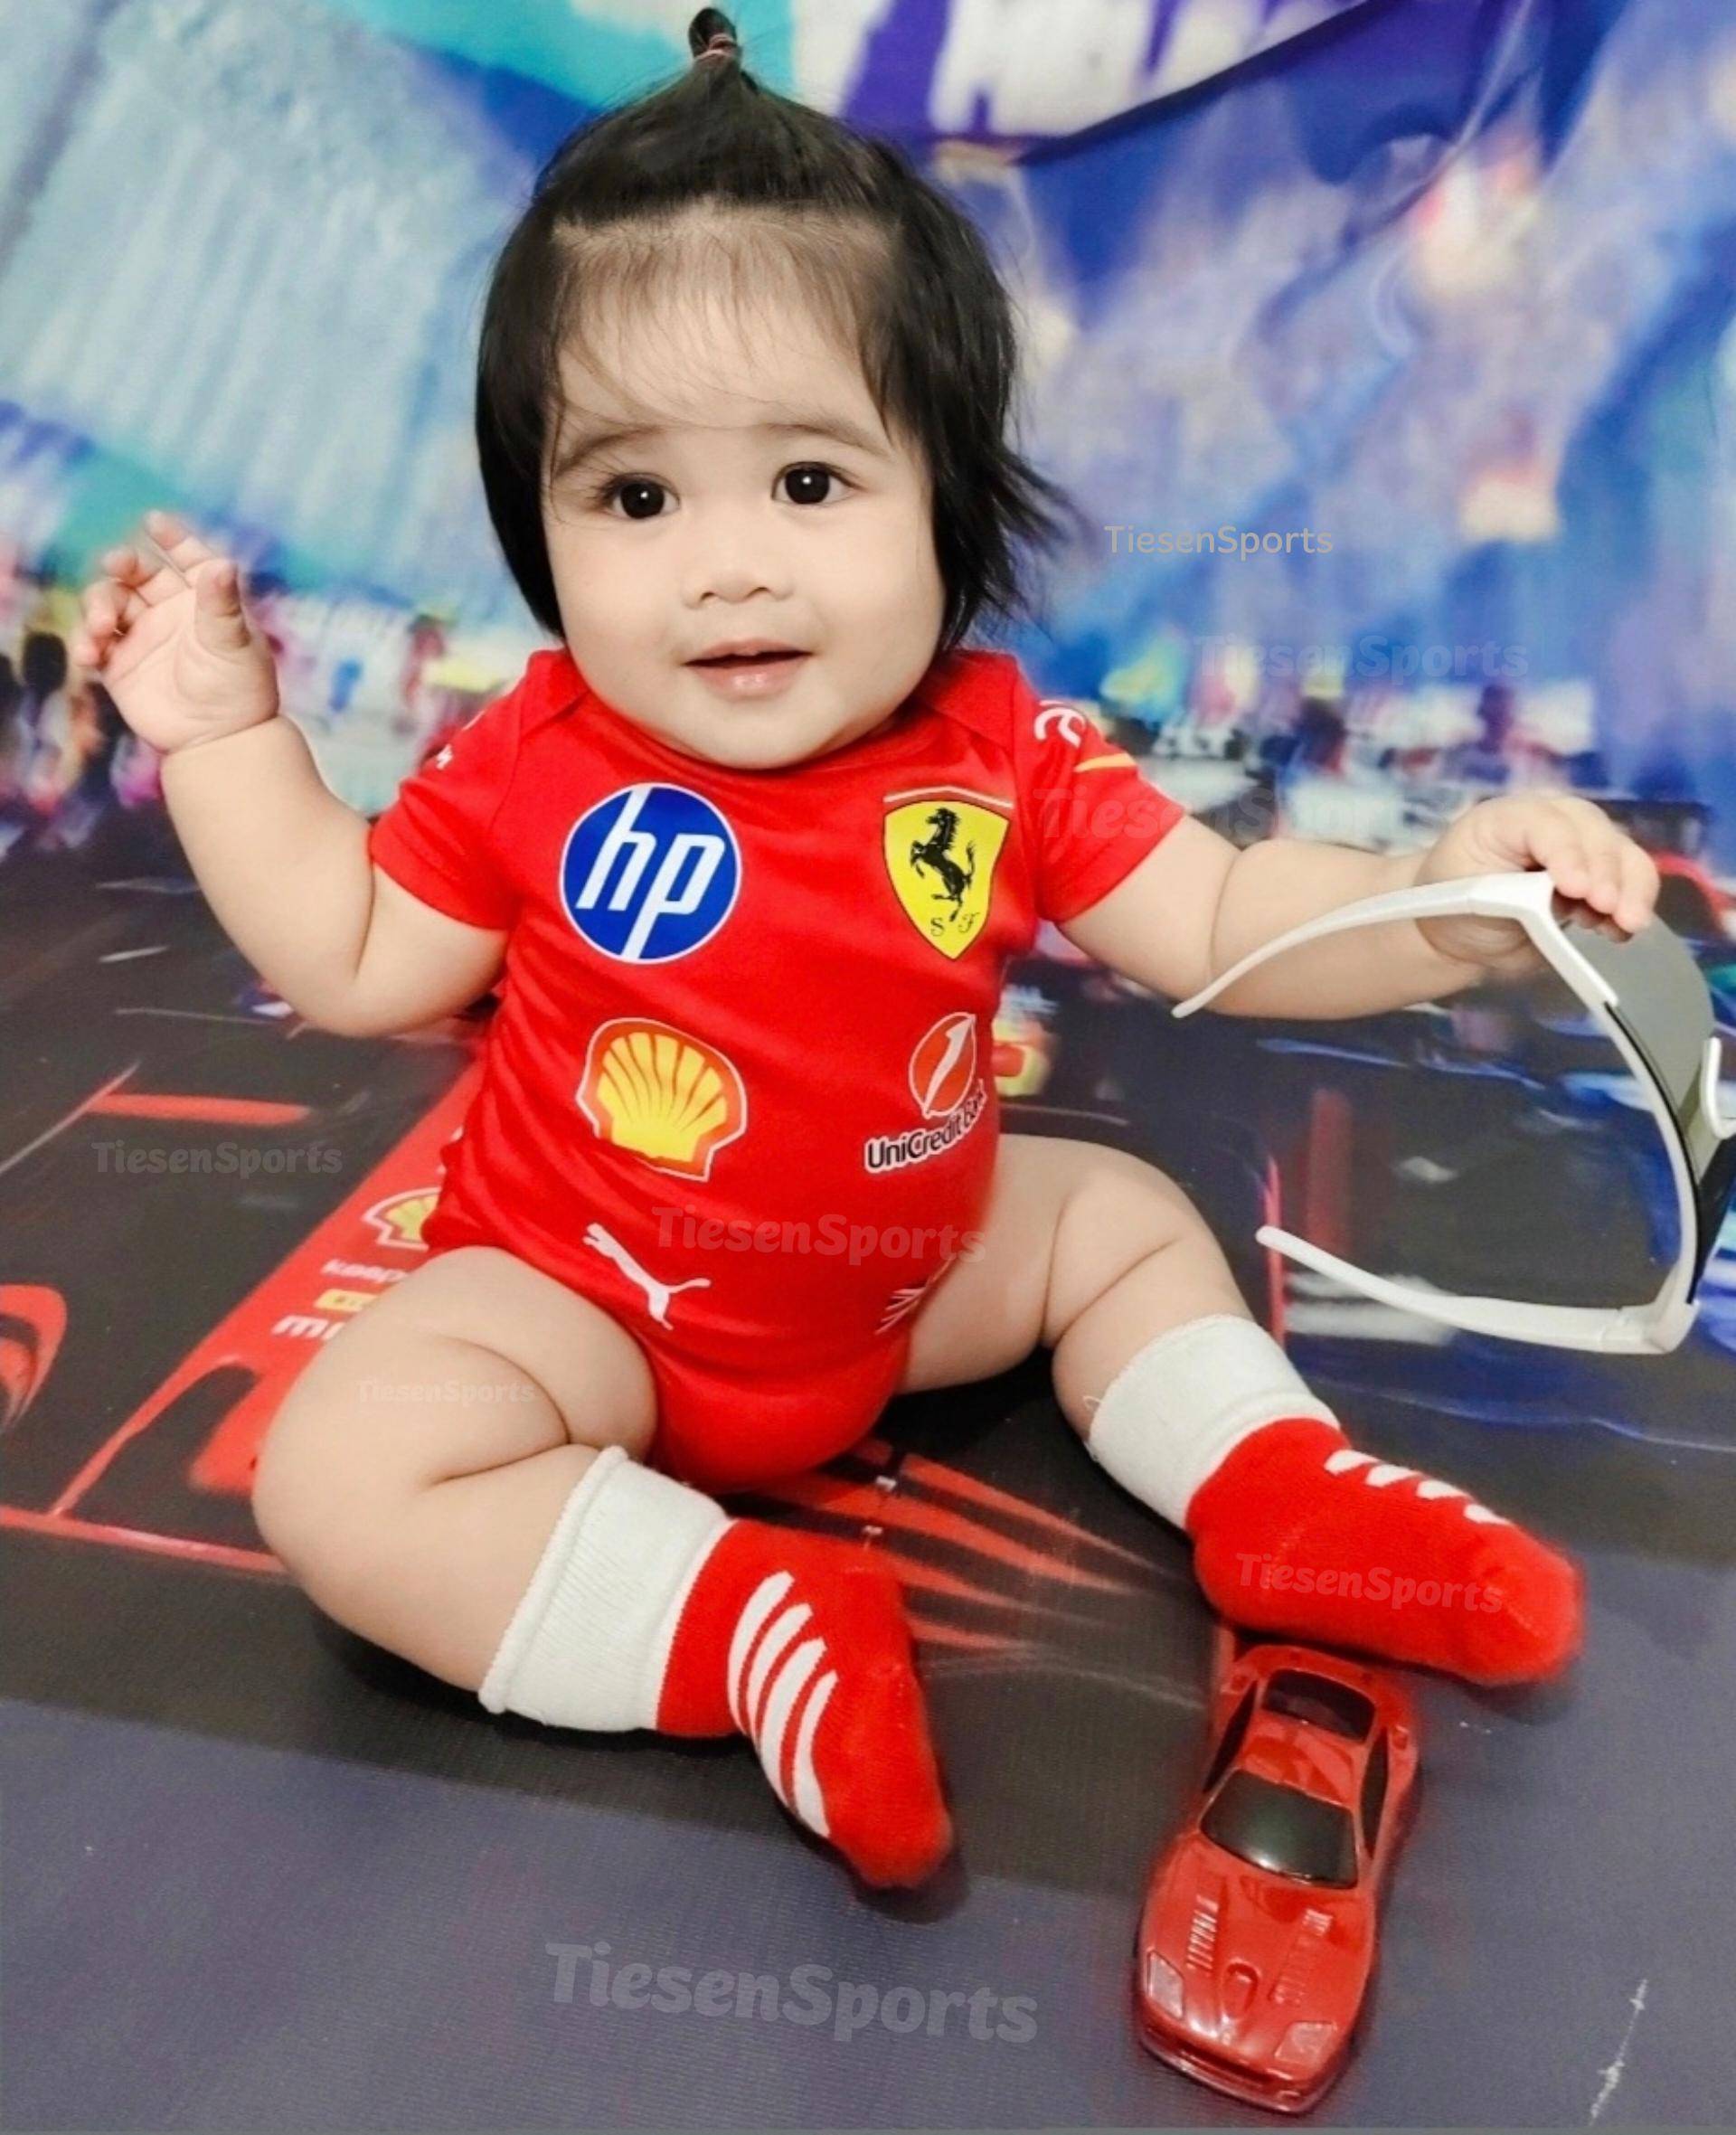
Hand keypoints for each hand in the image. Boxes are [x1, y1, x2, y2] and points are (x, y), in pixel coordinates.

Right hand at [72, 511, 279, 755]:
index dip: (173, 539)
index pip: (188, 559)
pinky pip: (95, 641)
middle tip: (115, 564)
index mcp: (204, 600)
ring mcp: (143, 635)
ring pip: (110, 602)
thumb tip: (223, 563)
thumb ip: (223, 603)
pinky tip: (90, 653)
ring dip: (98, 606)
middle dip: (123, 564)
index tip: (154, 522)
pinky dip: (86, 641)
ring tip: (102, 628)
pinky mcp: (120, 664)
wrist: (219, 740)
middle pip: (138, 573)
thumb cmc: (238, 690)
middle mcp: (171, 612)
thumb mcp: (233, 643)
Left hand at [1411, 793, 1661, 974]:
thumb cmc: (1454, 903)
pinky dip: (1636, 903)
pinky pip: (1632, 881)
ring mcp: (1583, 845)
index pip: (1545, 823)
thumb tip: (1556, 904)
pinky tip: (1624, 929)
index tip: (1576, 888)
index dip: (1565, 851)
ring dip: (1631, 887)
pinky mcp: (1603, 876)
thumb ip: (1505, 895)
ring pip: (1622, 852)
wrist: (1460, 928)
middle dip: (1607, 870)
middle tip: (1608, 908)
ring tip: (1626, 924)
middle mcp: (1553, 821)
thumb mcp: (1460, 897)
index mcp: (1508, 817)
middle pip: (1593, 831)